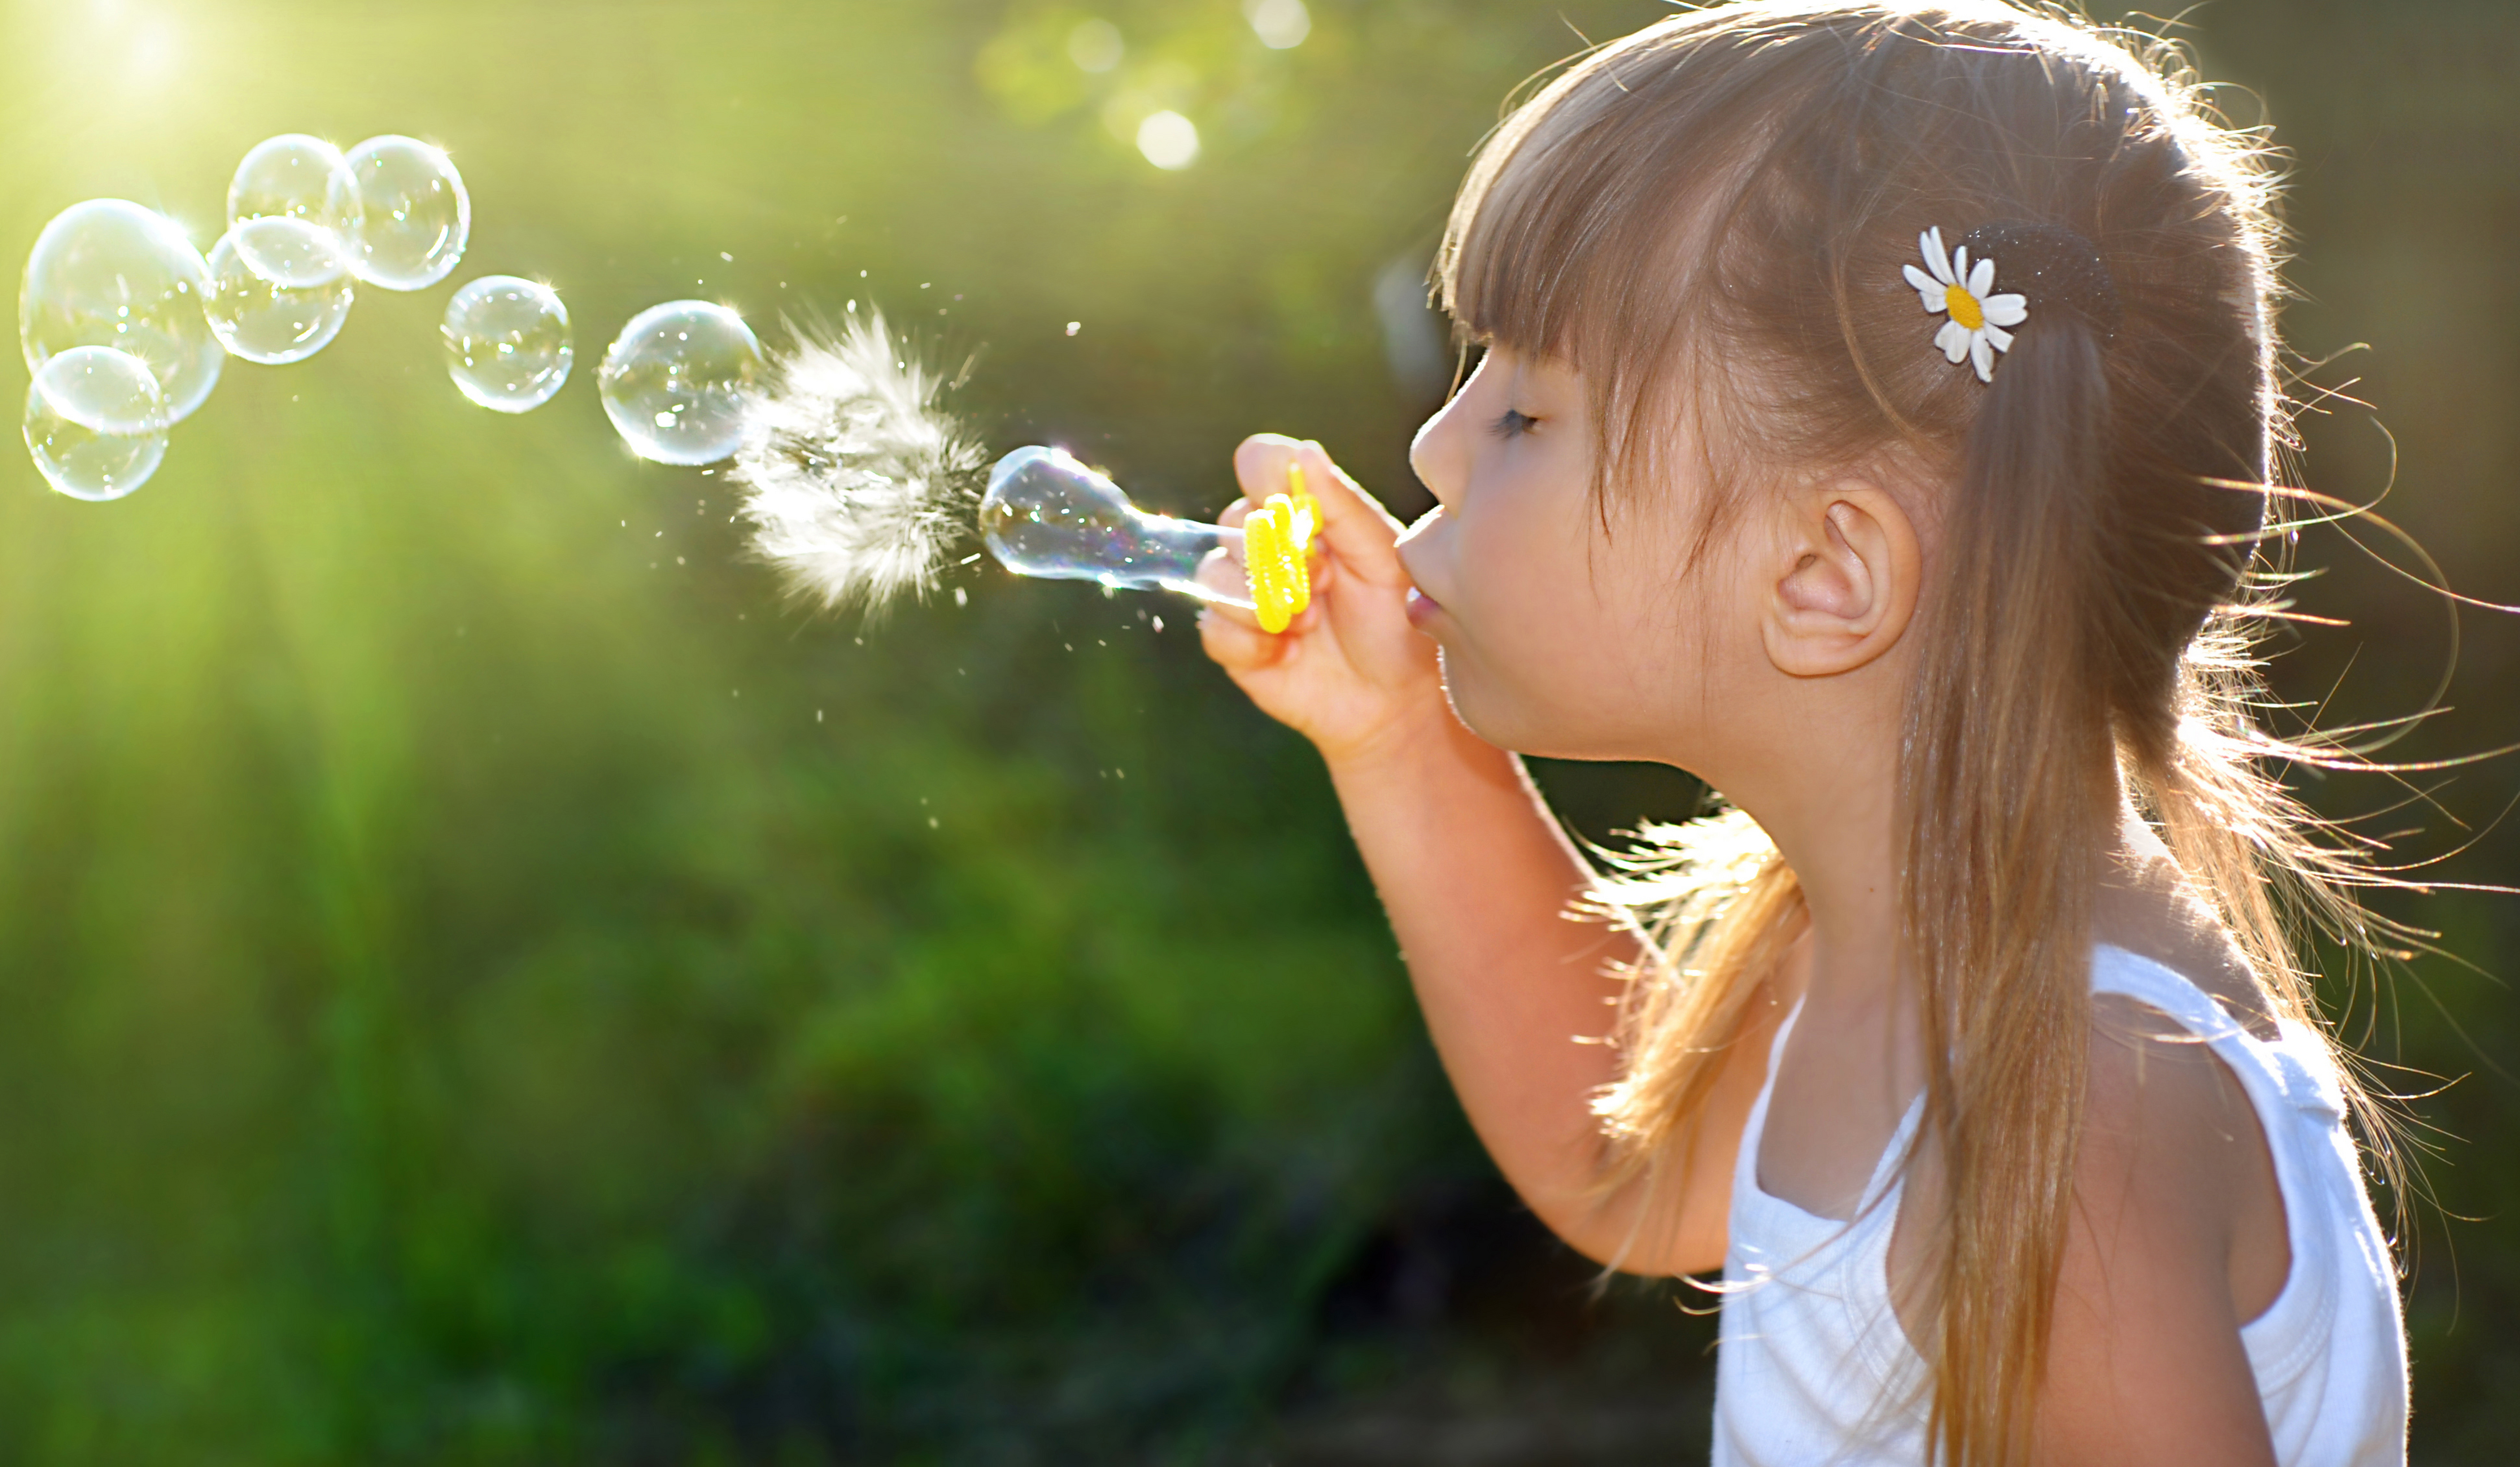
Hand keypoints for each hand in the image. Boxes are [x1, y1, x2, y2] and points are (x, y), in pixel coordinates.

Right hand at [1199, 435, 1451, 769]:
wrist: (1393, 699)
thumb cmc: (1395, 621)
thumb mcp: (1384, 560)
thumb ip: (1344, 507)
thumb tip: (1304, 452)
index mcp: (1302, 511)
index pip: (1258, 464)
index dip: (1267, 480)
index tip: (1303, 518)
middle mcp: (1264, 544)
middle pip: (1232, 521)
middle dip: (1280, 557)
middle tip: (1326, 584)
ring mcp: (1242, 592)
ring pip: (1215, 575)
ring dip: (1266, 602)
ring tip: (1310, 623)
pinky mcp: (1231, 641)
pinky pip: (1213, 628)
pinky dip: (1254, 643)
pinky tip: (1290, 654)